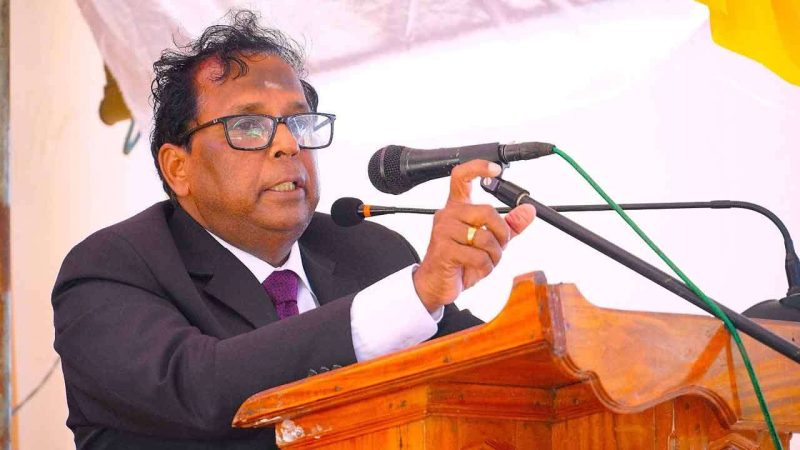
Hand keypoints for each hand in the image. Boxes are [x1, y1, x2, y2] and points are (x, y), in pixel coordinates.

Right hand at [412, 160, 535, 311]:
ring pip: (484, 237)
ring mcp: (444, 231)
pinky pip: (478, 256)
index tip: (496, 169)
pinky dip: (485, 267)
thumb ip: (508, 225)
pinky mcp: (444, 250)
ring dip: (494, 255)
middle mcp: (448, 215)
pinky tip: (476, 270)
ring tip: (486, 262)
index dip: (479, 168)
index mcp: (457, 208)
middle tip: (500, 246)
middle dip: (502, 233)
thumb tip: (529, 211)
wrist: (436, 284)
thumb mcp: (488, 241)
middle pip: (487, 211)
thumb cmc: (459, 261)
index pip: (462, 177)